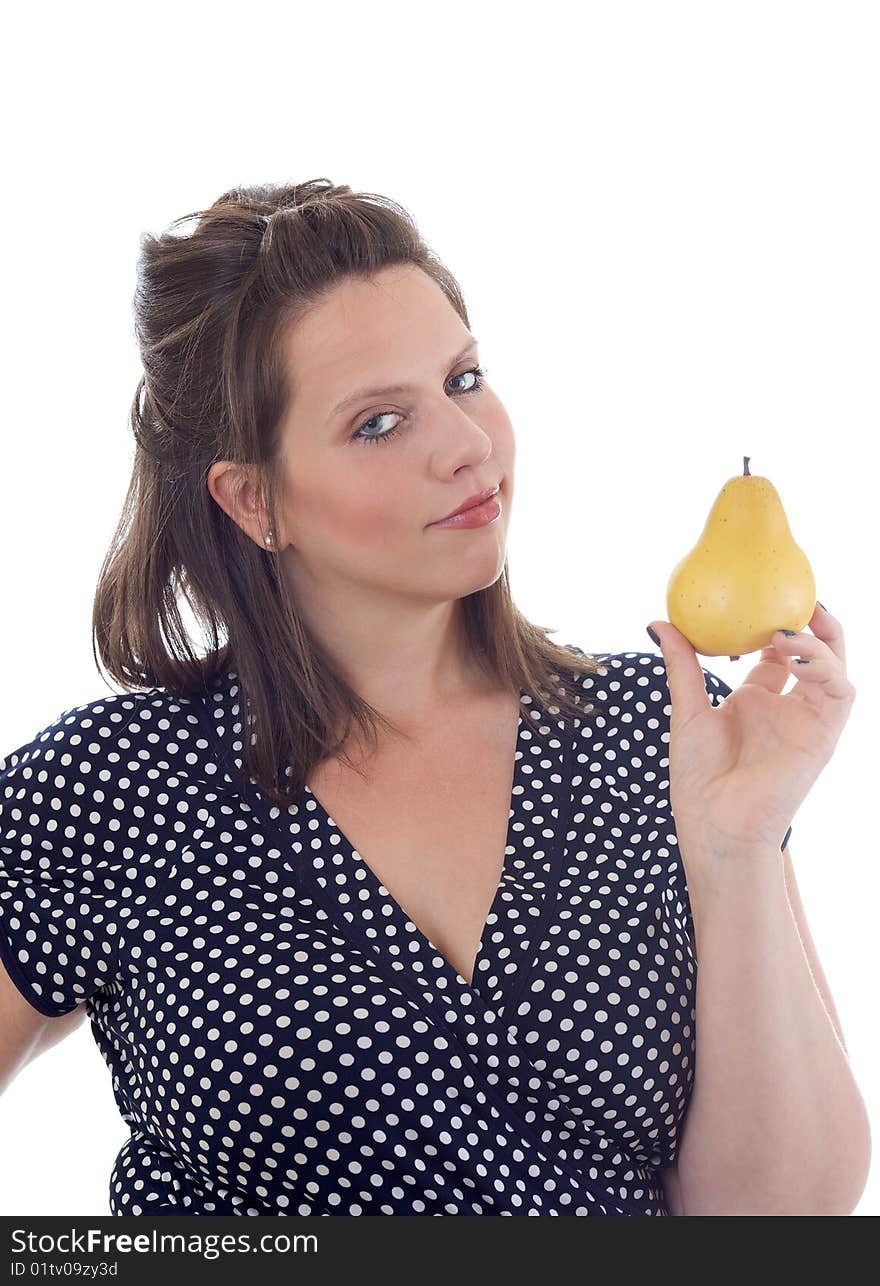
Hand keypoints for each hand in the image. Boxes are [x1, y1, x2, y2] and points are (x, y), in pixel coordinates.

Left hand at [647, 603, 855, 859]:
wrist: (716, 824)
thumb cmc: (699, 779)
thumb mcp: (687, 712)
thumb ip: (682, 666)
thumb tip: (659, 622)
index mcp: (756, 700)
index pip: (776, 651)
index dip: (774, 621)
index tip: (759, 594)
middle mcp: (787, 707)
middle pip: (814, 653)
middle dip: (812, 622)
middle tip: (793, 596)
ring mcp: (808, 720)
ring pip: (834, 667)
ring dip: (819, 642)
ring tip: (785, 631)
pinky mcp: (823, 736)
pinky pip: (839, 693)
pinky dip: (825, 668)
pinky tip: (795, 656)